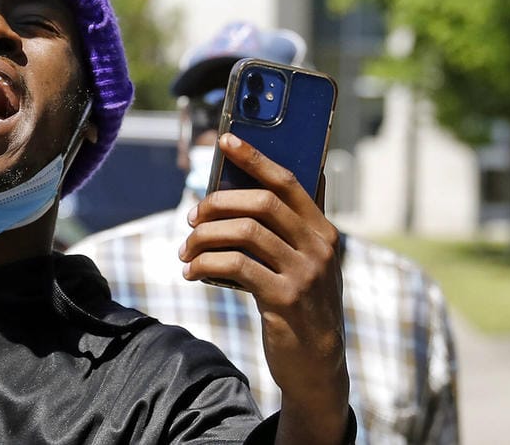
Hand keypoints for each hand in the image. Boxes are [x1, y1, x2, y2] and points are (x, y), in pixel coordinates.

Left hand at [180, 135, 349, 443]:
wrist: (318, 368)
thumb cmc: (304, 308)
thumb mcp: (309, 265)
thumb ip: (295, 228)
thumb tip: (279, 181)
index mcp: (324, 232)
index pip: (288, 181)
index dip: (255, 157)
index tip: (225, 140)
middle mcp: (319, 248)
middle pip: (261, 203)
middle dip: (217, 203)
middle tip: (191, 217)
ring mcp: (304, 274)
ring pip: (243, 233)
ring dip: (204, 238)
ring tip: (185, 251)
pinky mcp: (285, 300)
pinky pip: (235, 267)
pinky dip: (205, 264)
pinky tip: (192, 273)